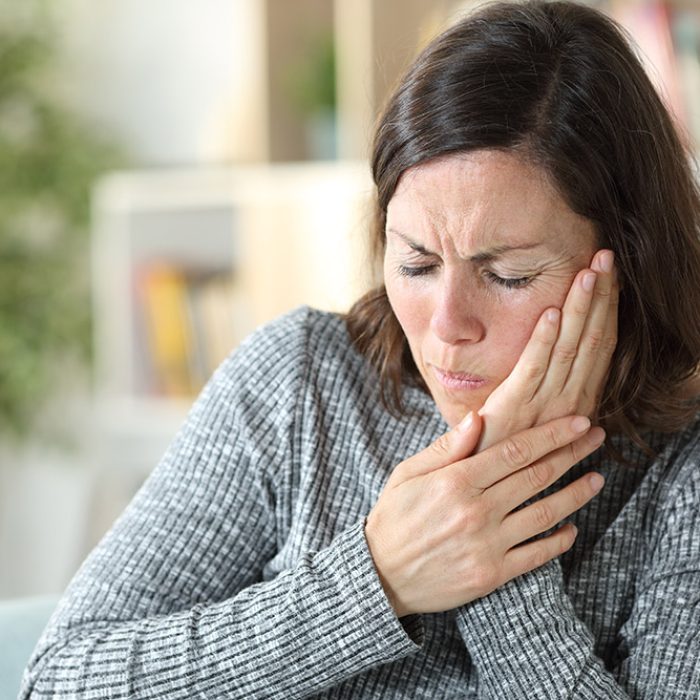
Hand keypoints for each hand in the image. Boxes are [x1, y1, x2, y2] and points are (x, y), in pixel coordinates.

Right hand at [365, 412, 604, 617]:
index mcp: (456, 481)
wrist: (381, 575)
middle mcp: (476, 510)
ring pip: (544, 513)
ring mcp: (487, 544)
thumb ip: (446, 447)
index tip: (578, 422)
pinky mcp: (492, 574)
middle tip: (597, 439)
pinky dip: (559, 540)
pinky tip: (572, 528)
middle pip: (536, 476)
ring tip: (597, 479)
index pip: (515, 450)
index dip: (552, 434)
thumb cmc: (394, 517)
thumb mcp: (408, 473)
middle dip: (572, 453)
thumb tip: (479, 417)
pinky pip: (536, 555)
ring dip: (576, 494)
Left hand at [476, 249, 617, 451]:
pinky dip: (542, 339)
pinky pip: (533, 367)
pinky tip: (551, 311)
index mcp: (578, 402)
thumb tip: (595, 425)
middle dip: (600, 297)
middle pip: (591, 340)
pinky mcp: (514, 407)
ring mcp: (543, 404)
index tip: (612, 275)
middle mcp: (569, 401)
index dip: (608, 309)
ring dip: (580, 309)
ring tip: (589, 272)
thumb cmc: (511, 450)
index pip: (600, 347)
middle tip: (607, 257)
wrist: (486, 485)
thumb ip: (564, 414)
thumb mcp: (545, 427)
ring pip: (568, 348)